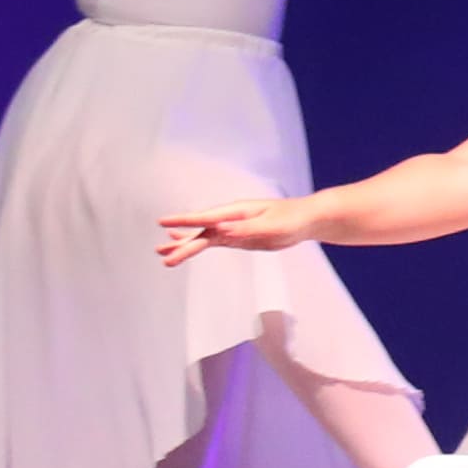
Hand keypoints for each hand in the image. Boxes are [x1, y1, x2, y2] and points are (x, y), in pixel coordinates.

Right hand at [157, 198, 303, 268]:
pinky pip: (212, 241)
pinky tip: (182, 245)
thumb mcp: (271, 226)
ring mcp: (232, 228)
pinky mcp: (237, 237)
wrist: (305, 220)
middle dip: (182, 243)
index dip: (184, 221)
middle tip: (161, 255)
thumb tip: (222, 230)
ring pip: (204, 238)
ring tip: (163, 255)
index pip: (205, 218)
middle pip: (201, 232)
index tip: (163, 223)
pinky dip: (197, 243)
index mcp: (236, 212)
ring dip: (184, 246)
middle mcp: (230, 219)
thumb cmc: (291, 219)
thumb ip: (246, 229)